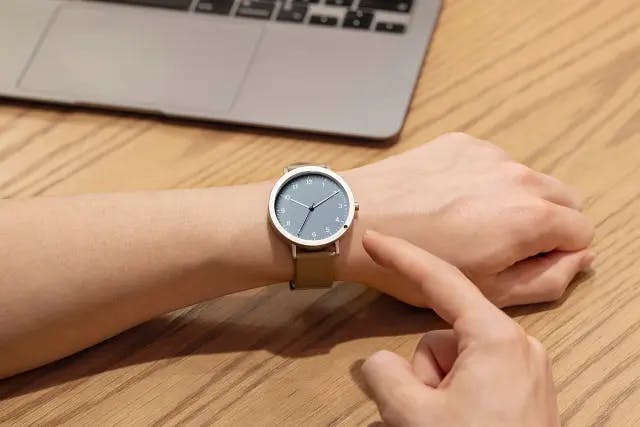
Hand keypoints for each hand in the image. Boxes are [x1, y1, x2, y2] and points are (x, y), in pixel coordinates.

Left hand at [339, 132, 593, 306]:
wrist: (356, 219)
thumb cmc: (416, 263)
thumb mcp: (487, 291)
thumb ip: (547, 278)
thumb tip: (579, 258)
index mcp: (532, 216)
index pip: (581, 231)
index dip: (559, 254)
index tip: (525, 264)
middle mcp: (519, 175)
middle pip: (562, 199)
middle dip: (545, 224)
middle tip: (500, 246)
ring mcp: (488, 154)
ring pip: (525, 180)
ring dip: (512, 200)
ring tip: (465, 223)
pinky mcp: (461, 142)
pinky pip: (491, 163)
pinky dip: (482, 181)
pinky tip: (446, 200)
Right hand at [360, 231, 559, 426]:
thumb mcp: (413, 416)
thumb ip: (385, 374)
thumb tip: (382, 362)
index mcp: (496, 338)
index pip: (440, 281)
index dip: (403, 256)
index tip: (376, 238)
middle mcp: (517, 345)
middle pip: (442, 336)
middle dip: (422, 371)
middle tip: (423, 414)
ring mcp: (524, 368)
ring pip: (454, 360)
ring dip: (437, 390)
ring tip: (445, 423)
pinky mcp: (524, 389)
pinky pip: (474, 376)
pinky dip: (456, 397)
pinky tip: (460, 424)